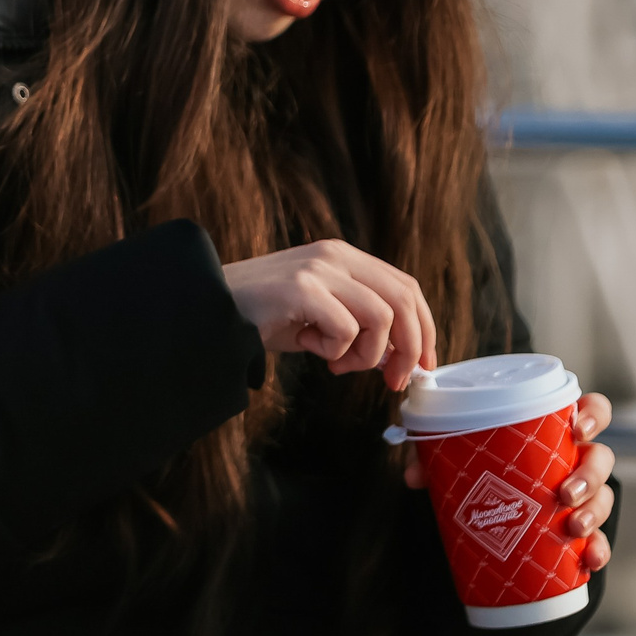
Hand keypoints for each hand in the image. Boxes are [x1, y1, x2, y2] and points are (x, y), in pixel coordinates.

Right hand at [222, 239, 436, 389]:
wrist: (210, 307)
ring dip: (366, 353)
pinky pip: (345, 329)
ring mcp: (319, 269)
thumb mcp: (320, 314)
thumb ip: (360, 324)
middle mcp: (336, 256)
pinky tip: (309, 348)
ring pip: (381, 316)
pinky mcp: (302, 288)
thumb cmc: (263, 316)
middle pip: (404, 300)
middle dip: (409, 348)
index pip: (406, 286)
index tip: (424, 363)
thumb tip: (400, 355)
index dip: (425, 327)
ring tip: (336, 363)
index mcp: (344, 257)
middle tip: (393, 379)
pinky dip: (335, 351)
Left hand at [402, 391, 615, 572]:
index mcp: (555, 432)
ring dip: (594, 511)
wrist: (491, 515)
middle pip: (601, 457)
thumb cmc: (486, 469)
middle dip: (589, 475)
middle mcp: (575, 460)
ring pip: (604, 497)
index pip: (591, 411)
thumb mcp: (461, 458)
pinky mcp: (581, 529)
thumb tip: (413, 476)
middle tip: (565, 492)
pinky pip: (599, 539)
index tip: (576, 427)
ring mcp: (582, 495)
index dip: (592, 415)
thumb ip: (436, 457)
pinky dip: (597, 550)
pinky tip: (588, 560)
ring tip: (573, 526)